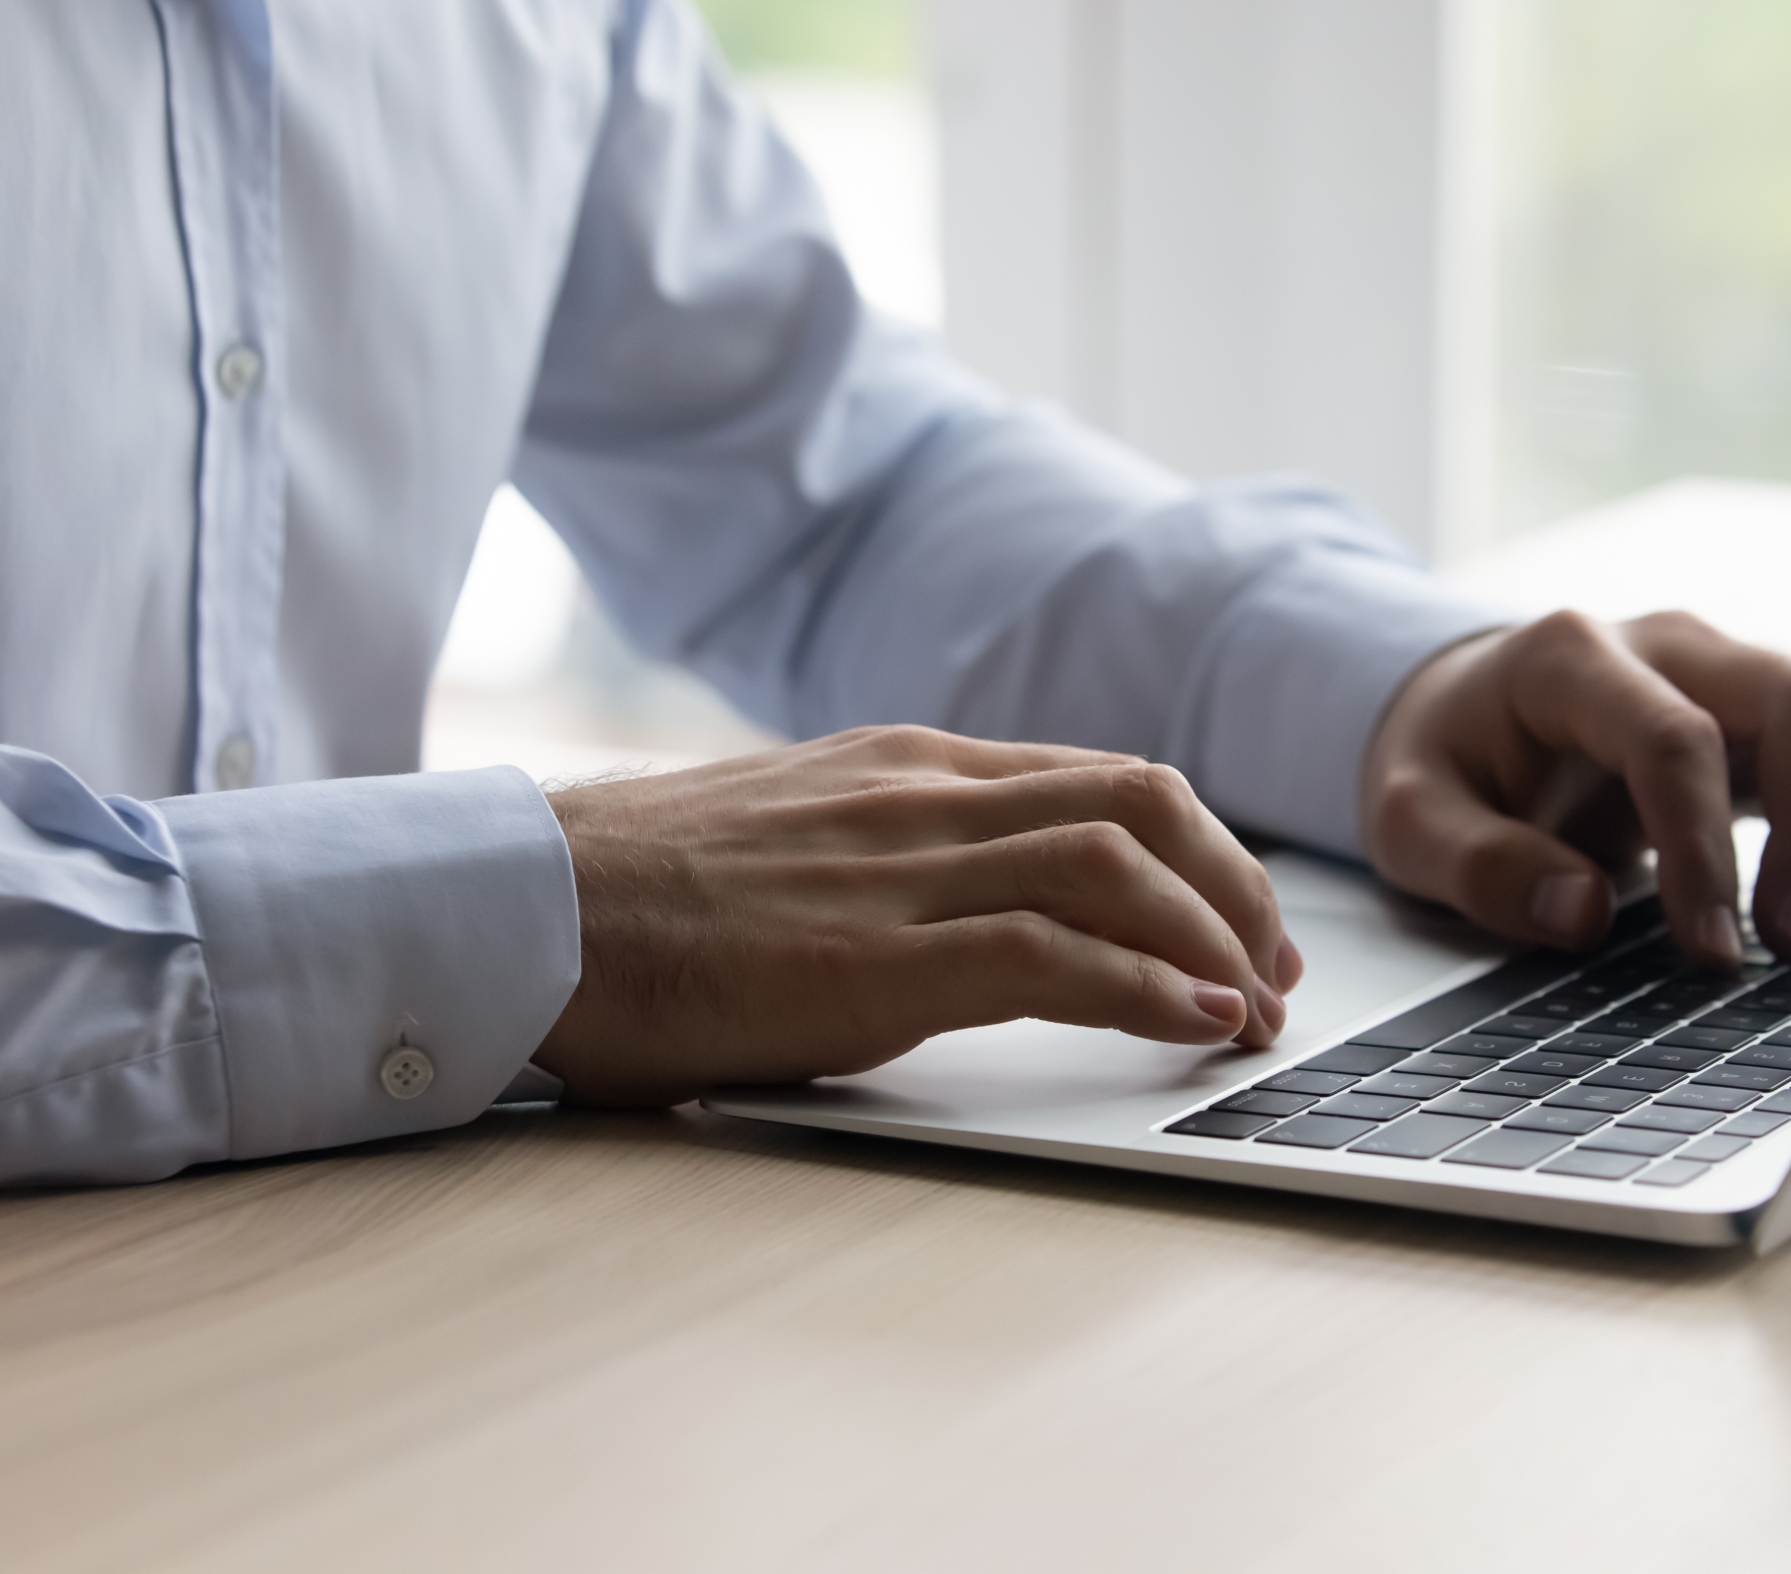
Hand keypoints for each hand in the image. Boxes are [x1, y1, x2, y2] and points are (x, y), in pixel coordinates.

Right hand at [533, 725, 1299, 1104]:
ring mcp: (900, 868)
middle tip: (1274, 967)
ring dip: (1215, 936)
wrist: (516, 909)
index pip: (1096, 778)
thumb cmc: (628, 899)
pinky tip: (1195, 1022)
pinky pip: (1052, 953)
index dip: (1194, 847)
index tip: (1234, 918)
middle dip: (1235, 883)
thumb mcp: (784, 843)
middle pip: (1139, 802)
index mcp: (903, 767)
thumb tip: (955, 919)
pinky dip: (1147, 986)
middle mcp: (921, 796)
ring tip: (1255, 1007)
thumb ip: (880, 859)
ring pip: (1118, 862)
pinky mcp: (874, 955)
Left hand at [1360, 610, 1790, 966]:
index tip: (1711, 951)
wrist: (1462, 715)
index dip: (1703, 850)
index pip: (1673, 738)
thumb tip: (1581, 914)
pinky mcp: (1766, 721)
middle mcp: (1671, 648)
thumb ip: (1476, 864)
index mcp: (1570, 659)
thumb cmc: (1442, 765)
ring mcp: (1729, 675)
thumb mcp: (1406, 818)